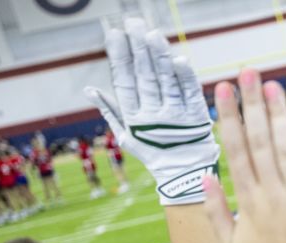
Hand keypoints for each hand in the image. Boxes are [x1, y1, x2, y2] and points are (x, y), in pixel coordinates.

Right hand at [84, 18, 219, 204]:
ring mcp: (176, 117)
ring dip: (159, 57)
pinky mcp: (197, 119)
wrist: (185, 176)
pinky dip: (184, 78)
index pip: (124, 82)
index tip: (114, 33)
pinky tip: (178, 60)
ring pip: (165, 82)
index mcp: (134, 118)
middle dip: (138, 49)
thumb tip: (88, 90)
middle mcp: (153, 116)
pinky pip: (190, 95)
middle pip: (144, 77)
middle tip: (133, 23)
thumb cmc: (153, 152)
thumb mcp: (127, 136)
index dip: (119, 57)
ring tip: (152, 34)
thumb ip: (110, 111)